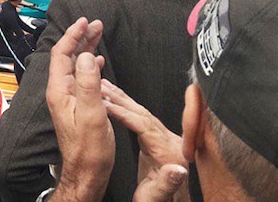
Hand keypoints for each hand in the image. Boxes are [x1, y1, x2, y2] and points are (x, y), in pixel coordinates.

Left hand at [46, 17, 110, 201]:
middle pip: (68, 56)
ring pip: (75, 64)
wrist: (86, 171)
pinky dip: (90, 64)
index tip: (84, 22)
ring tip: (99, 34)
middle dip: (81, 37)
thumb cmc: (88, 149)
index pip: (62, 53)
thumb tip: (86, 56)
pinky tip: (98, 61)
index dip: (73, 35)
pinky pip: (81, 76)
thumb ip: (88, 84)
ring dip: (86, 48)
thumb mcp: (91, 114)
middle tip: (96, 24)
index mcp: (59, 90)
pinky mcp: (76, 104)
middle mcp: (60, 91)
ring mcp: (67, 97)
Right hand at [101, 80, 188, 201]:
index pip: (145, 124)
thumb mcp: (156, 199)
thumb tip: (177, 170)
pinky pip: (141, 119)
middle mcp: (171, 144)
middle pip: (143, 114)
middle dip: (121, 99)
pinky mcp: (158, 142)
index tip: (106, 103)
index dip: (123, 112)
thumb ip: (166, 185)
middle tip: (100, 87)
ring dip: (122, 100)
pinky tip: (115, 103)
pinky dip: (126, 108)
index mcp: (170, 155)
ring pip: (142, 114)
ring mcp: (166, 142)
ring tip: (104, 88)